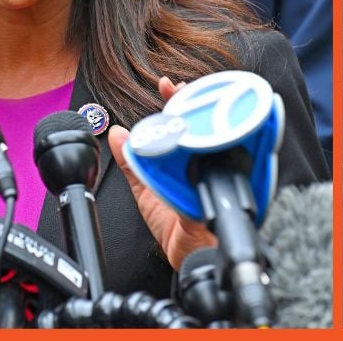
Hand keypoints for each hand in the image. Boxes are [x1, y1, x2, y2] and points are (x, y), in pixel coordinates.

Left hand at [108, 76, 215, 270]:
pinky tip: (203, 131)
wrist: (192, 258)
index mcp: (187, 159)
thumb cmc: (176, 229)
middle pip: (202, 120)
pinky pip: (223, 160)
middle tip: (174, 87)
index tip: (164, 84)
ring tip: (183, 101)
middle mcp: (205, 159)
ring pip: (215, 133)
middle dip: (189, 100)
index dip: (175, 100)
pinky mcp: (228, 182)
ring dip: (202, 116)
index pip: (184, 121)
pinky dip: (218, 143)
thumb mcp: (147, 191)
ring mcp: (219, 168)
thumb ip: (132, 162)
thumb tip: (115, 133)